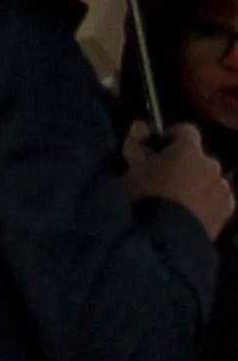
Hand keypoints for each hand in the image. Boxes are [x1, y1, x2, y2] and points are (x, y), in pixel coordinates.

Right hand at [132, 123, 236, 239]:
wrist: (166, 235)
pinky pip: (217, 197)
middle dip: (185, 162)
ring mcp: (223, 188)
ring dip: (197, 181)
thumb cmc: (146, 194)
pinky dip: (207, 199)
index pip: (186, 130)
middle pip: (199, 156)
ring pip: (209, 178)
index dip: (172, 137)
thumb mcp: (132, 166)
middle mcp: (212, 164)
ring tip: (179, 198)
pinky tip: (192, 211)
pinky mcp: (228, 210)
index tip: (157, 151)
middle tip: (165, 178)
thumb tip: (141, 125)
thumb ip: (136, 142)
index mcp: (189, 149)